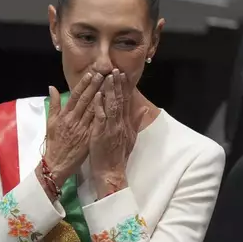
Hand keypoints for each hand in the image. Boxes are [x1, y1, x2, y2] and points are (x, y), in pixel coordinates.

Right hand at [42, 72, 103, 187]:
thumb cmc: (54, 143)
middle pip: (86, 100)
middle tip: (104, 74)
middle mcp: (74, 120)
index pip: (75, 96)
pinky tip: (111, 106)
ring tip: (110, 86)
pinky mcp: (88, 138)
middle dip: (95, 86)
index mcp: (64, 115)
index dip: (83, 84)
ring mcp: (82, 129)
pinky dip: (104, 114)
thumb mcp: (50, 122)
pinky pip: (98, 124)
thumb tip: (52, 87)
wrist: (57, 164)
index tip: (91, 74)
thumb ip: (54, 104)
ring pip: (94, 110)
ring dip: (102, 97)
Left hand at [89, 69, 146, 197]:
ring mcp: (111, 127)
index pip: (126, 102)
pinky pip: (101, 116)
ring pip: (111, 105)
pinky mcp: (102, 133)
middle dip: (118, 84)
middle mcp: (121, 123)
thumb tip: (144, 108)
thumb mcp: (131, 138)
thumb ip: (136, 121)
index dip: (125, 88)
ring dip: (109, 90)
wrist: (112, 171)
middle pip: (120, 100)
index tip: (123, 75)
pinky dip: (99, 104)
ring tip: (108, 76)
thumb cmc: (118, 156)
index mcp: (126, 124)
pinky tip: (98, 93)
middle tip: (116, 70)